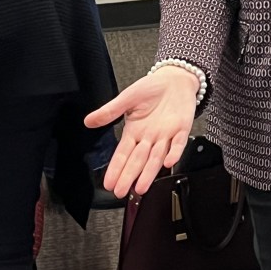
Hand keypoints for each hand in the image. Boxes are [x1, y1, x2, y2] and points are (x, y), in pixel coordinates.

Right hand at [85, 67, 198, 197]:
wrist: (175, 78)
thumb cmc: (152, 88)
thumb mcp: (128, 97)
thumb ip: (110, 111)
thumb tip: (88, 121)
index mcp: (135, 131)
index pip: (123, 154)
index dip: (116, 168)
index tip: (108, 183)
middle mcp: (150, 137)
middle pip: (138, 160)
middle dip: (129, 176)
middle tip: (120, 191)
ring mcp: (166, 135)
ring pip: (156, 157)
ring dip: (149, 172)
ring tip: (140, 187)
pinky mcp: (182, 129)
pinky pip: (178, 142)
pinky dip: (174, 152)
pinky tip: (168, 162)